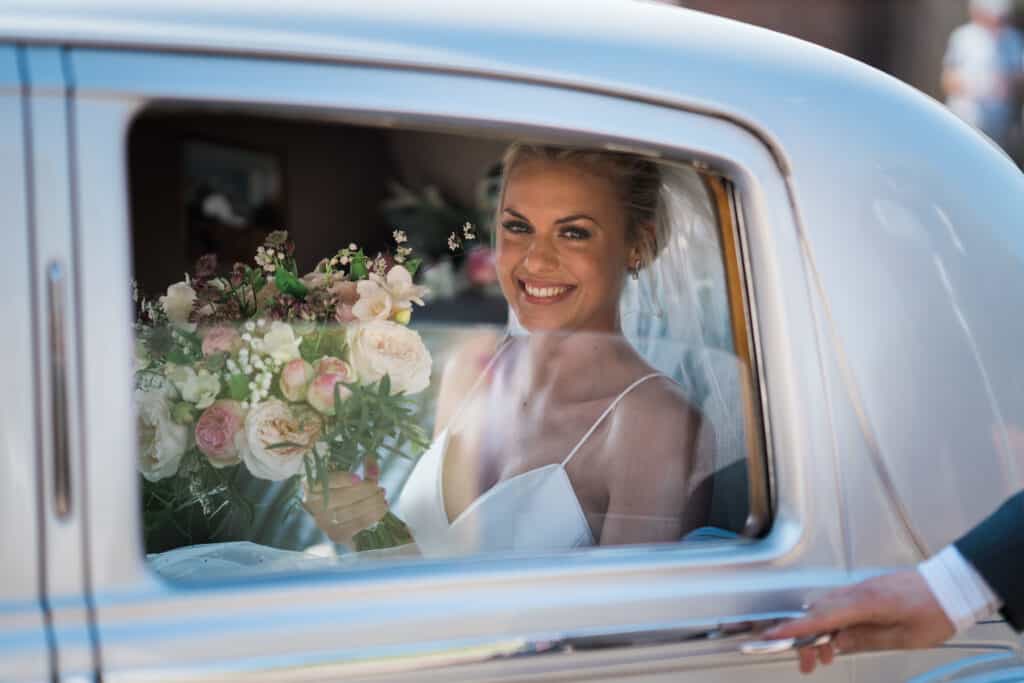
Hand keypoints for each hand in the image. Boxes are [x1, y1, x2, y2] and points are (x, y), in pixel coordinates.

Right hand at [302, 456, 388, 545]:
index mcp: (312, 486)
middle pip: (339, 498)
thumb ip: (364, 471)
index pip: (325, 482)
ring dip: (370, 504)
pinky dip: (372, 515)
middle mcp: (312, 505)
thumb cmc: (347, 494)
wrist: (341, 520)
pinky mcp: (335, 535)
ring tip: (383, 497)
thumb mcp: (354, 480)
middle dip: (363, 492)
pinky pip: (356, 524)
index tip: (358, 478)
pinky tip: (383, 507)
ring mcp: (323, 522)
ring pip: (349, 512)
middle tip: (380, 488)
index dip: (341, 480)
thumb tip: (371, 458)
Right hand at [763, 569, 954, 673]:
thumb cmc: (936, 611)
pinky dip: (832, 621)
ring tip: (824, 656)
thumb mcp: (904, 637)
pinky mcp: (867, 590)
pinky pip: (839, 604)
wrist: (954, 585)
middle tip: (807, 664)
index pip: (821, 616)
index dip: (795, 628)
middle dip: (806, 638)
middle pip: (818, 613)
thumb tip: (837, 644)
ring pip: (827, 608)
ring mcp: (861, 588)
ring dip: (819, 631)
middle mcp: (858, 591)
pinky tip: (839, 637)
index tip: (773, 636)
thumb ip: (866, 639)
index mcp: (865, 603)